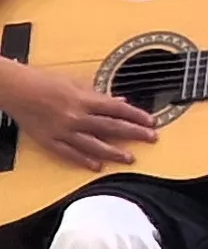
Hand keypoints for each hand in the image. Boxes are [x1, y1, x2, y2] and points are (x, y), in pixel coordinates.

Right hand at [0, 57, 157, 168]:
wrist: (16, 90)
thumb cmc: (44, 82)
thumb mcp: (75, 83)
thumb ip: (99, 95)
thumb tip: (121, 100)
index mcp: (84, 99)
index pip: (117, 109)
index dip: (136, 116)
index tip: (151, 122)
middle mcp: (76, 116)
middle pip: (111, 127)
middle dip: (134, 134)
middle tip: (151, 139)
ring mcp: (62, 131)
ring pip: (93, 145)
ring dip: (114, 152)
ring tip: (129, 158)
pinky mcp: (49, 141)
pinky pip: (69, 154)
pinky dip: (84, 161)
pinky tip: (97, 166)